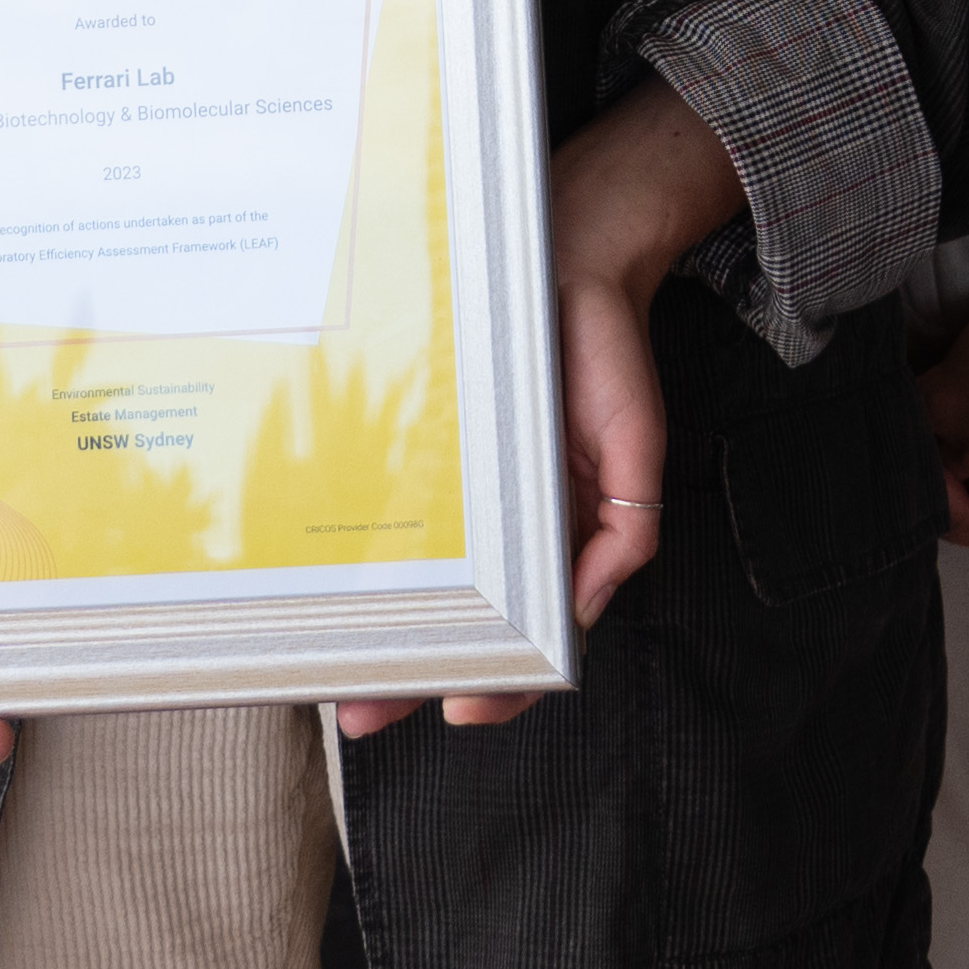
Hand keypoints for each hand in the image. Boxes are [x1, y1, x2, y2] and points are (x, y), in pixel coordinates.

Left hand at [347, 92, 722, 734]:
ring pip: (416, 579)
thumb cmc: (607, 354)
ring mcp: (460, 491)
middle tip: (362, 712)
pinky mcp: (419, 449)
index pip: (531, 632)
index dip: (500, 683)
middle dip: (412, 675)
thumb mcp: (637, 443)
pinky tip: (331, 577)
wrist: (569, 257)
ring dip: (379, 628)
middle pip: (458, 620)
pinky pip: (391, 510)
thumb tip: (587, 607)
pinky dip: (368, 554)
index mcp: (560, 537)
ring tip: (332, 665)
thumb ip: (626, 529)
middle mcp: (504, 525)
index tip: (460, 709)